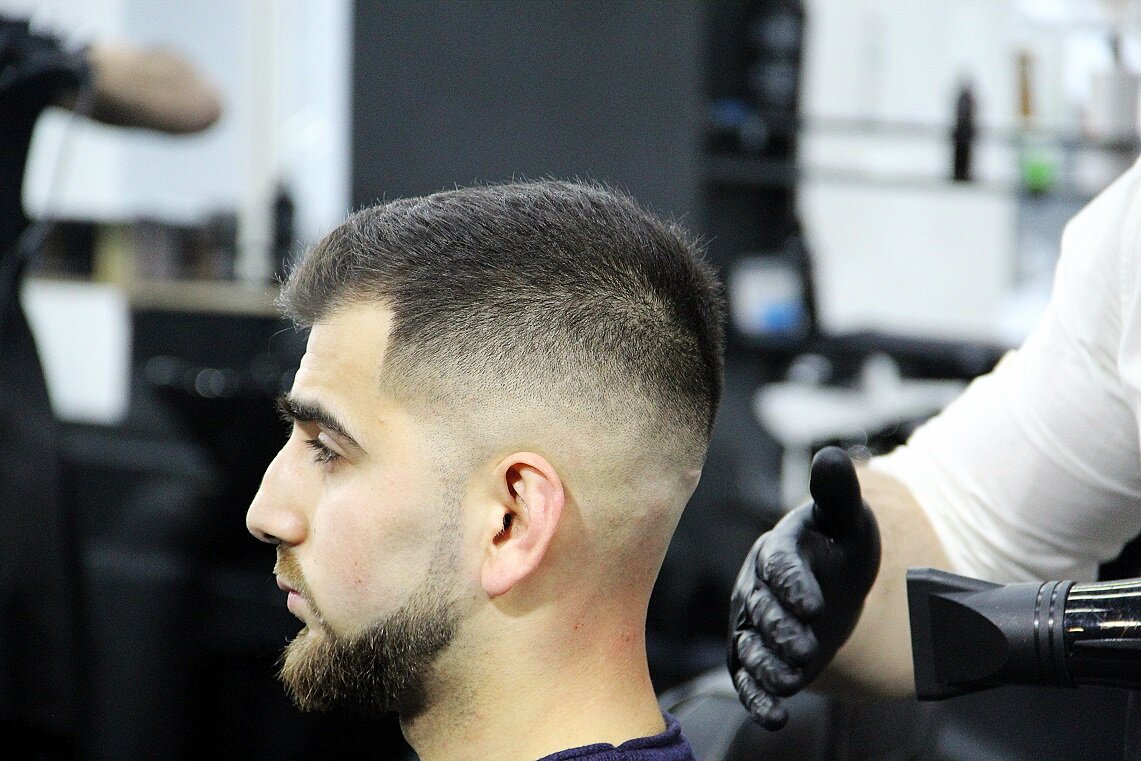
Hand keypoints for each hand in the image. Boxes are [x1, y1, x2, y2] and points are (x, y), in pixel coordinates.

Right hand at [727, 446, 880, 727]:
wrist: (831, 582)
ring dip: (768, 666)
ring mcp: (753, 625)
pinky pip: (748, 678)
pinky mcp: (755, 656)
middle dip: (781, 630)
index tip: (813, 603)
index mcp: (777, 551)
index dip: (792, 583)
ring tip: (792, 681)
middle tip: (806, 648)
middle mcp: (756, 588)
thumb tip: (833, 453)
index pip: (778, 565)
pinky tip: (775, 716)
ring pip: (751, 647)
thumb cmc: (837, 545)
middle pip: (761, 610)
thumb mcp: (846, 518)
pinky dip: (757, 698)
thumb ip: (838, 491)